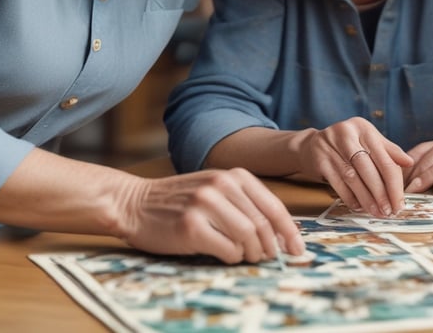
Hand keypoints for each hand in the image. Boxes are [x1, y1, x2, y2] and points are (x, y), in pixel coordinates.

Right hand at [120, 168, 304, 263]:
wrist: (134, 203)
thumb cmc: (178, 201)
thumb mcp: (214, 189)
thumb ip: (244, 203)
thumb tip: (279, 234)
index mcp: (232, 175)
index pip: (273, 206)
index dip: (289, 231)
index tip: (298, 249)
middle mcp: (221, 185)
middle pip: (263, 224)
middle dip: (272, 247)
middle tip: (269, 258)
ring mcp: (205, 204)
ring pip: (248, 237)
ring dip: (252, 254)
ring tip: (245, 257)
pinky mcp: (190, 226)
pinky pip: (227, 250)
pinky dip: (232, 257)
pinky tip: (224, 254)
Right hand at [294, 117, 412, 216]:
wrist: (311, 145)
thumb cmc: (347, 146)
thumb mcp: (368, 142)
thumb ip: (388, 151)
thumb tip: (410, 162)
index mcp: (363, 128)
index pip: (384, 159)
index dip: (395, 184)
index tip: (400, 203)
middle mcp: (346, 133)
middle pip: (368, 168)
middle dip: (381, 194)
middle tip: (389, 212)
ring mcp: (330, 146)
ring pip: (352, 178)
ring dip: (366, 199)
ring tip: (376, 212)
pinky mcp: (319, 160)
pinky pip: (337, 183)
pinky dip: (350, 198)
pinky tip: (358, 207)